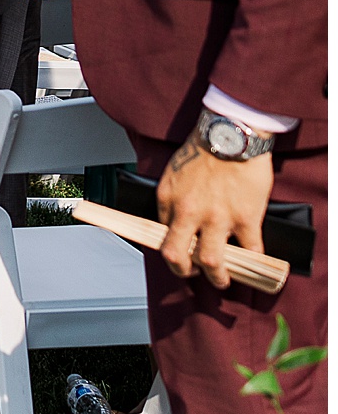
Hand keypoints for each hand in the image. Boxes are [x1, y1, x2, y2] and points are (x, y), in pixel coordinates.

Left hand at [156, 126, 274, 290]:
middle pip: (176, 256)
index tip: (179, 251)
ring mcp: (218, 218)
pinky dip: (253, 261)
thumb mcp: (173, 173)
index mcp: (168, 199)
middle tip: (193, 273)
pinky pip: (250, 251)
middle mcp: (189, 212)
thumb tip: (176, 221)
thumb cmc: (203, 149)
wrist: (231, 134)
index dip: (170, 247)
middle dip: (182, 271)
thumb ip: (174, 199)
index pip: (161, 234)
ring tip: (222, 279)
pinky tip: (253, 262)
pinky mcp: (246, 218)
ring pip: (212, 262)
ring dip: (217, 277)